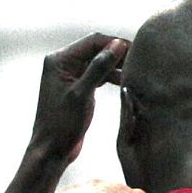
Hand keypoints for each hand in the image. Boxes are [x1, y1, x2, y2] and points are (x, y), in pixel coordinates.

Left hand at [28, 33, 127, 163]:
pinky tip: (125, 82)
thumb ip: (99, 68)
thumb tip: (118, 44)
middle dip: (117, 54)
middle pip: (96, 49)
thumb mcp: (82, 94)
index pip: (92, 41)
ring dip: (115, 66)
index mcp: (59, 60)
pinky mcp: (76, 87)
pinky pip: (96, 75)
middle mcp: (62, 63)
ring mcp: (69, 75)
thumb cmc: (61, 124)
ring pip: (98, 62)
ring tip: (135, 72)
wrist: (51, 151)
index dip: (115, 43)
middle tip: (140, 60)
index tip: (137, 50)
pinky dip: (110, 77)